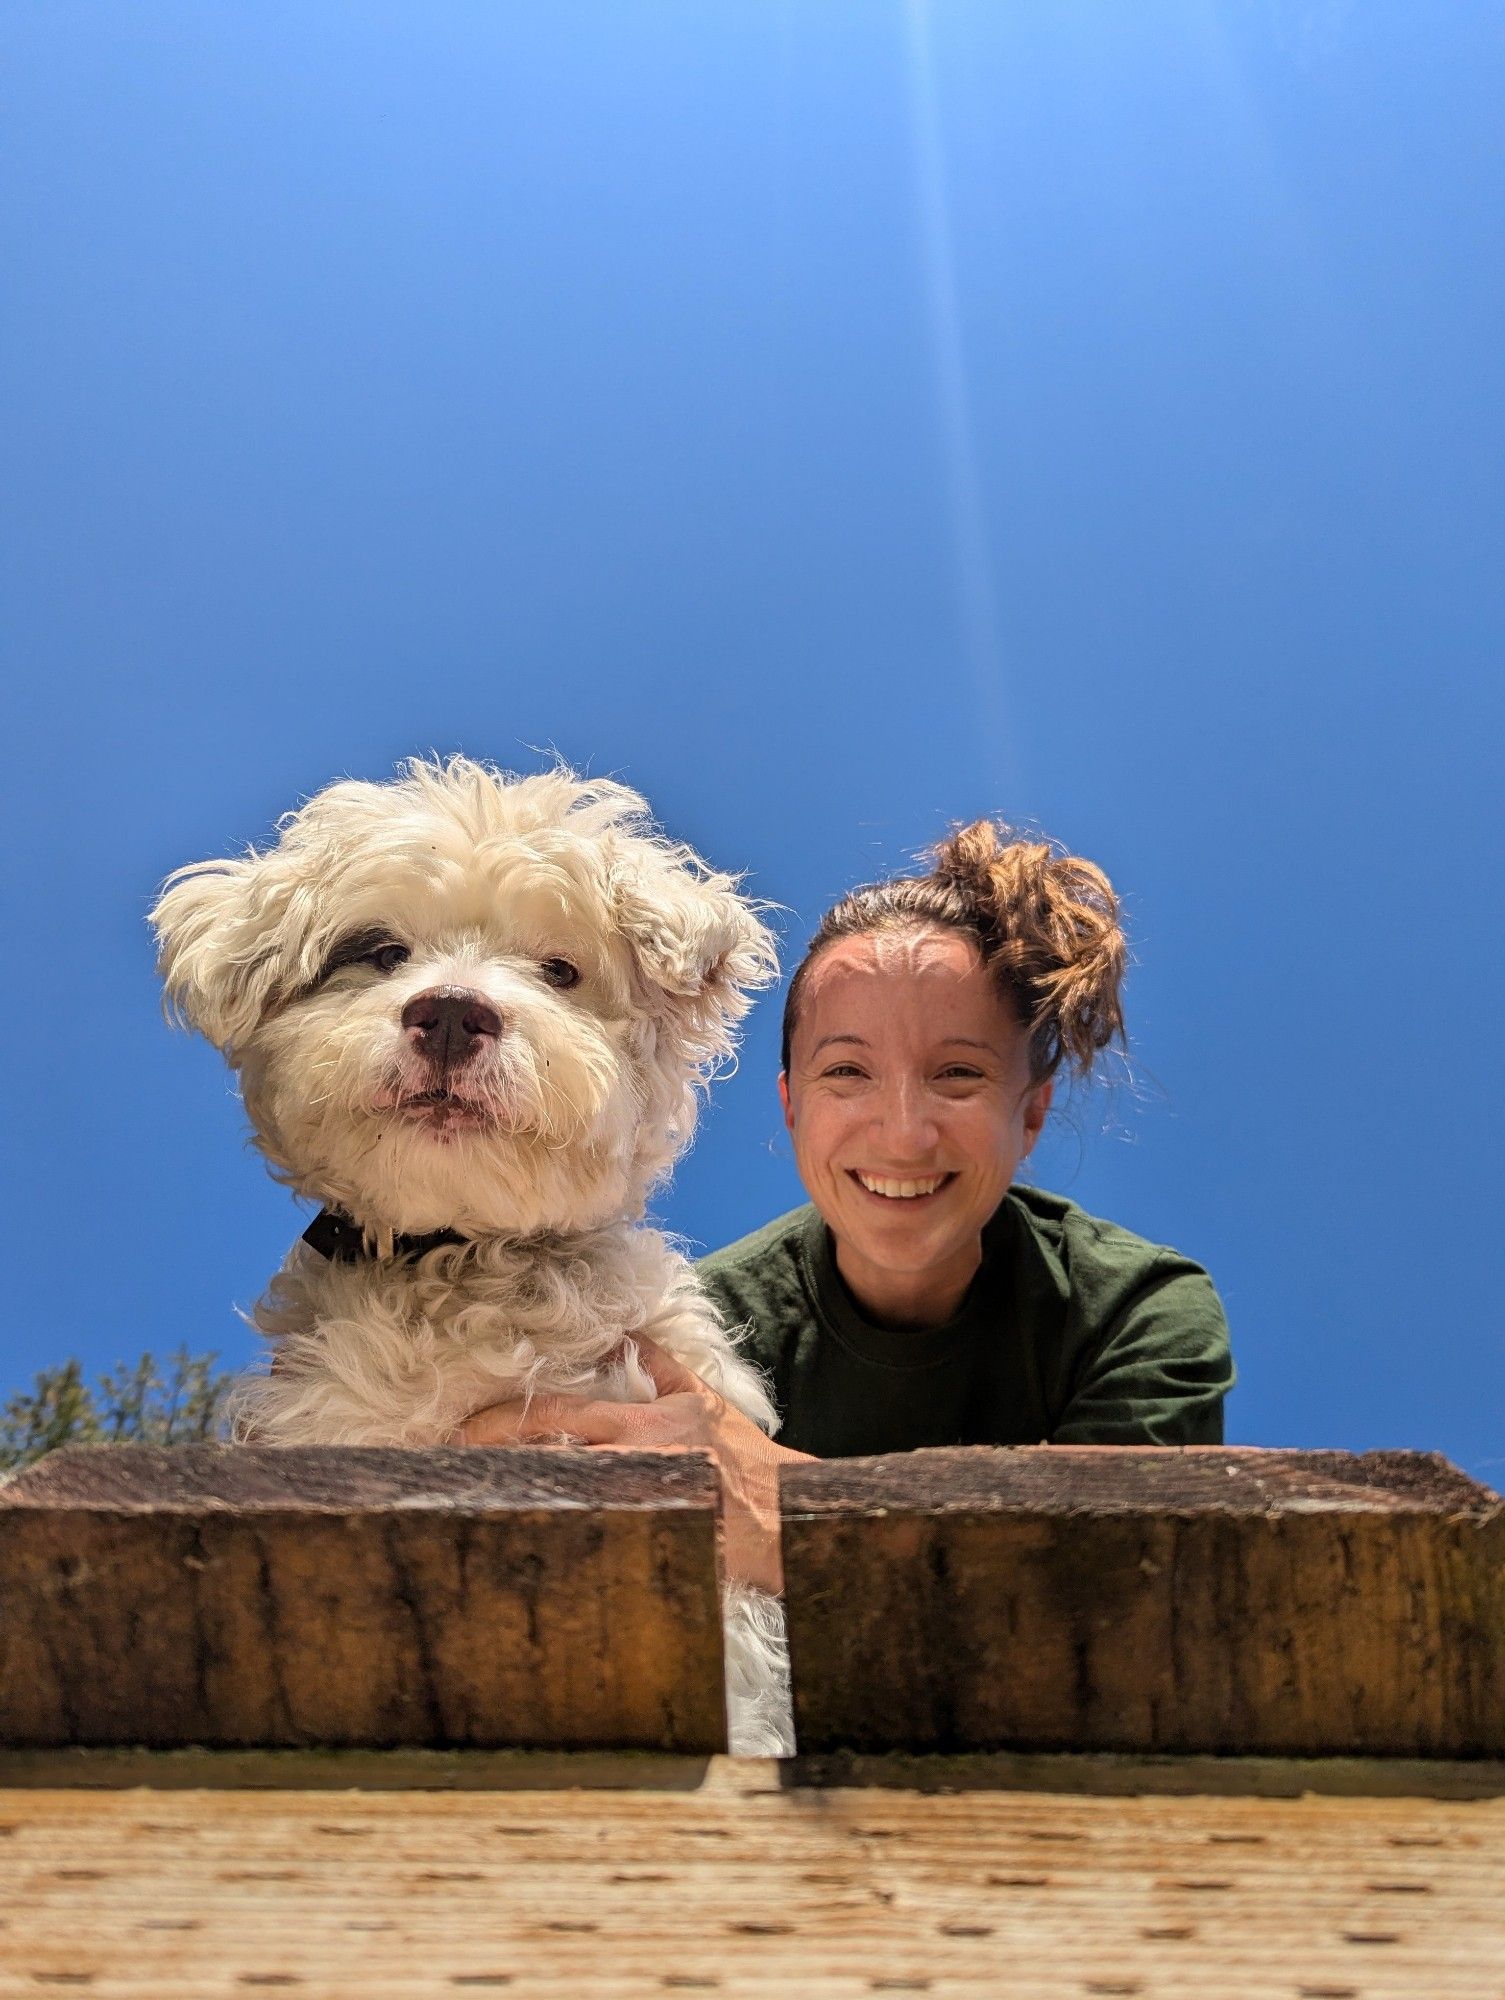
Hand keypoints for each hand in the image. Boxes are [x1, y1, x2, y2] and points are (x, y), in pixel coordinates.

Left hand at [454, 1334, 811, 1592]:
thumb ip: (656, 1364)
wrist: (782, 1514)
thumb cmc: (741, 1457)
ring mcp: (635, 1506)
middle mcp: (632, 1463)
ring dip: (513, 1502)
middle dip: (495, 1468)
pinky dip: (549, 1537)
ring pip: (556, 1503)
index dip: (502, 1422)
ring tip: (469, 1504)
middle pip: (543, 1464)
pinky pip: (582, 1538)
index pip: (554, 1415)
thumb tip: (621, 1332)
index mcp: (640, 1424)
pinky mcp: (641, 1543)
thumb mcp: (700, 1399)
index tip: (462, 1430)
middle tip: (449, 1470)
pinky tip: (514, 1543)